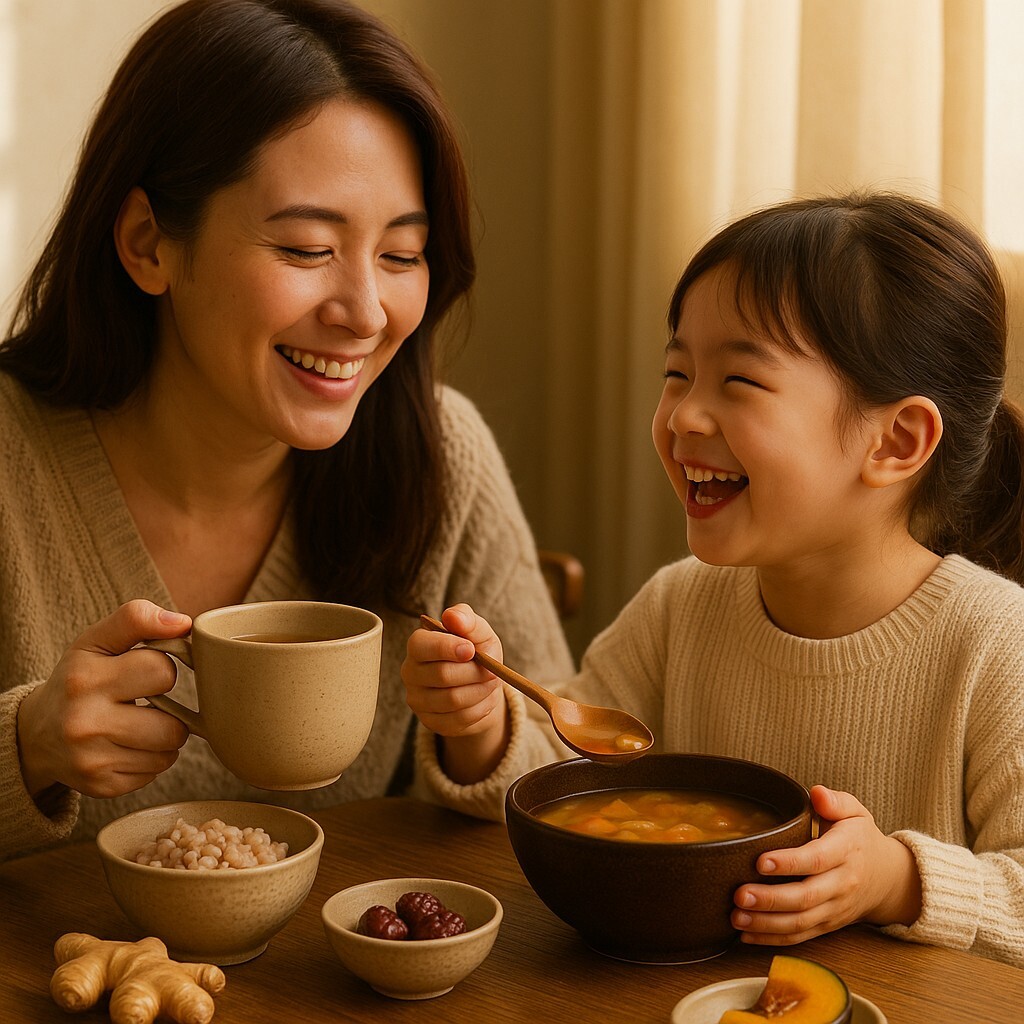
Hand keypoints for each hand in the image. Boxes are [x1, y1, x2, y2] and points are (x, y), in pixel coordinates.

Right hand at [16, 600, 191, 798]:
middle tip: (148, 703)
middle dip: (170, 711)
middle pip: (173, 725)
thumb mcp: (97, 641)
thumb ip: (137, 619)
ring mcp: (92, 760)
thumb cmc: (80, 679)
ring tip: (141, 725)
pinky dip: (150, 759)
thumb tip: (184, 623)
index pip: (162, 671)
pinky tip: (127, 746)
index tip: (147, 672)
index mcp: (86, 679)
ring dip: (165, 737)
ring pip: (169, 751)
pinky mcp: (101, 786)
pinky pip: (155, 773)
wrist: (37, 733)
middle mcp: (85, 723)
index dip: (163, 669)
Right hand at [401, 604, 509, 783]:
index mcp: (418, 645)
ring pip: (452, 700)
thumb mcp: (477, 631)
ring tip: (491, 683)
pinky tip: (484, 699)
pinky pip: (459, 720)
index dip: (448, 648)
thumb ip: (466, 619)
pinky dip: (480, 709)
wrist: (480, 683)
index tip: (471, 649)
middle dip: (474, 672)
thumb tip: (452, 617)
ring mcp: (417, 700)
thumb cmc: (475, 650)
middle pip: (442, 675)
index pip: (422, 646)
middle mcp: (410, 672)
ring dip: (480, 691)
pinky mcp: (430, 722)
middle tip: (492, 670)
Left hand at [730, 785, 921, 944]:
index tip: (760, 862)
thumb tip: (817, 793)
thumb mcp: (855, 812)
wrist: (887, 878)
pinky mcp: (827, 925)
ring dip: (767, 923)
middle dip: (771, 899)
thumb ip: (836, 801)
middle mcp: (841, 883)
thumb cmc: (860, 839)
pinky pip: (800, 936)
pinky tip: (746, 934)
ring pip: (801, 922)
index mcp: (846, 851)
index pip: (817, 859)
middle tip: (739, 894)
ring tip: (736, 917)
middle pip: (806, 897)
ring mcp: (835, 908)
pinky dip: (773, 939)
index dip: (789, 863)